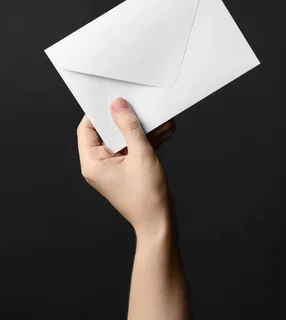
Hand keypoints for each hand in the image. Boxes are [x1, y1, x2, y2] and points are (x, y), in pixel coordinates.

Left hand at [77, 98, 174, 236]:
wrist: (159, 221)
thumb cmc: (147, 195)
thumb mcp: (141, 155)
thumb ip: (130, 128)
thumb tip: (118, 106)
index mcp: (93, 163)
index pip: (87, 129)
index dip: (98, 112)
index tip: (113, 99)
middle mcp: (99, 165)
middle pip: (107, 132)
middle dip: (126, 119)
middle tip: (138, 105)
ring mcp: (113, 168)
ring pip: (124, 140)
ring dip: (141, 130)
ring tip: (159, 119)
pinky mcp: (126, 170)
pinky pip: (133, 149)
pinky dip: (146, 141)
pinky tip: (163, 132)